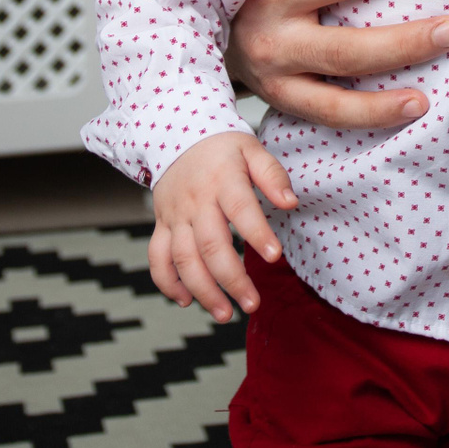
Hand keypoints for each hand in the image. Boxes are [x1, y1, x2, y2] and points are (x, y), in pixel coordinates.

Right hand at [148, 132, 297, 322]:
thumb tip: (290, 203)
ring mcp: (175, 215)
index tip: (274, 257)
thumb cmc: (221, 146)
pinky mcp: (161, 225)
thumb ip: (272, 175)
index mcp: (222, 180)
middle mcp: (195, 201)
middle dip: (231, 279)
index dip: (257, 234)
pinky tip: (186, 300)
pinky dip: (167, 283)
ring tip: (224, 314)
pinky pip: (157, 258)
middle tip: (252, 304)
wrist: (175, 133)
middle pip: (210, 245)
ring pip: (183, 259)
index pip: (240, 209)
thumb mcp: (251, 149)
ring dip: (202, 290)